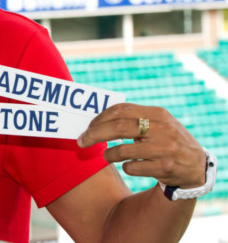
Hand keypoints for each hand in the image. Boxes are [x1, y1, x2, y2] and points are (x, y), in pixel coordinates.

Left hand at [78, 103, 205, 188]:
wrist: (196, 166)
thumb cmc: (167, 140)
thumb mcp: (158, 123)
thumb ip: (134, 118)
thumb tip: (97, 120)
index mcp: (158, 114)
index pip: (122, 109)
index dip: (100, 118)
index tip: (88, 126)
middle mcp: (162, 129)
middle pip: (118, 127)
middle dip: (94, 134)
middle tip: (81, 141)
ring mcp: (165, 149)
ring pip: (122, 150)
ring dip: (108, 154)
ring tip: (106, 156)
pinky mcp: (165, 168)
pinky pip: (132, 168)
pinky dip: (126, 167)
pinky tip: (130, 166)